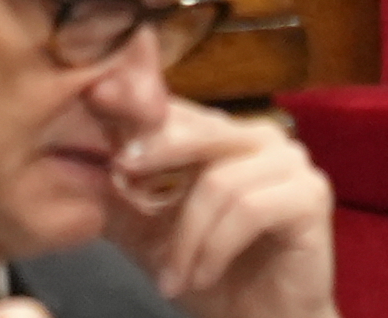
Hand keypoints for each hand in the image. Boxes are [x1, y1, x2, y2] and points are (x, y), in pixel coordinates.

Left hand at [105, 104, 336, 317]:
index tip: (95, 109)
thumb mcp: (153, 237)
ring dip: (187, 236)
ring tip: (172, 278)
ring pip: (218, 179)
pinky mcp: (310, 196)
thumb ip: (121, 201)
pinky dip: (215, 246)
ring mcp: (291, 163)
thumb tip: (77, 168)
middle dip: (154, 155)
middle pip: (198, 131)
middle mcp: (263, 137)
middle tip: (120, 173)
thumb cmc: (214, 276)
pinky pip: (248, 208)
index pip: (179, 110)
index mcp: (226, 135)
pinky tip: (201, 276)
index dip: (136, 114)